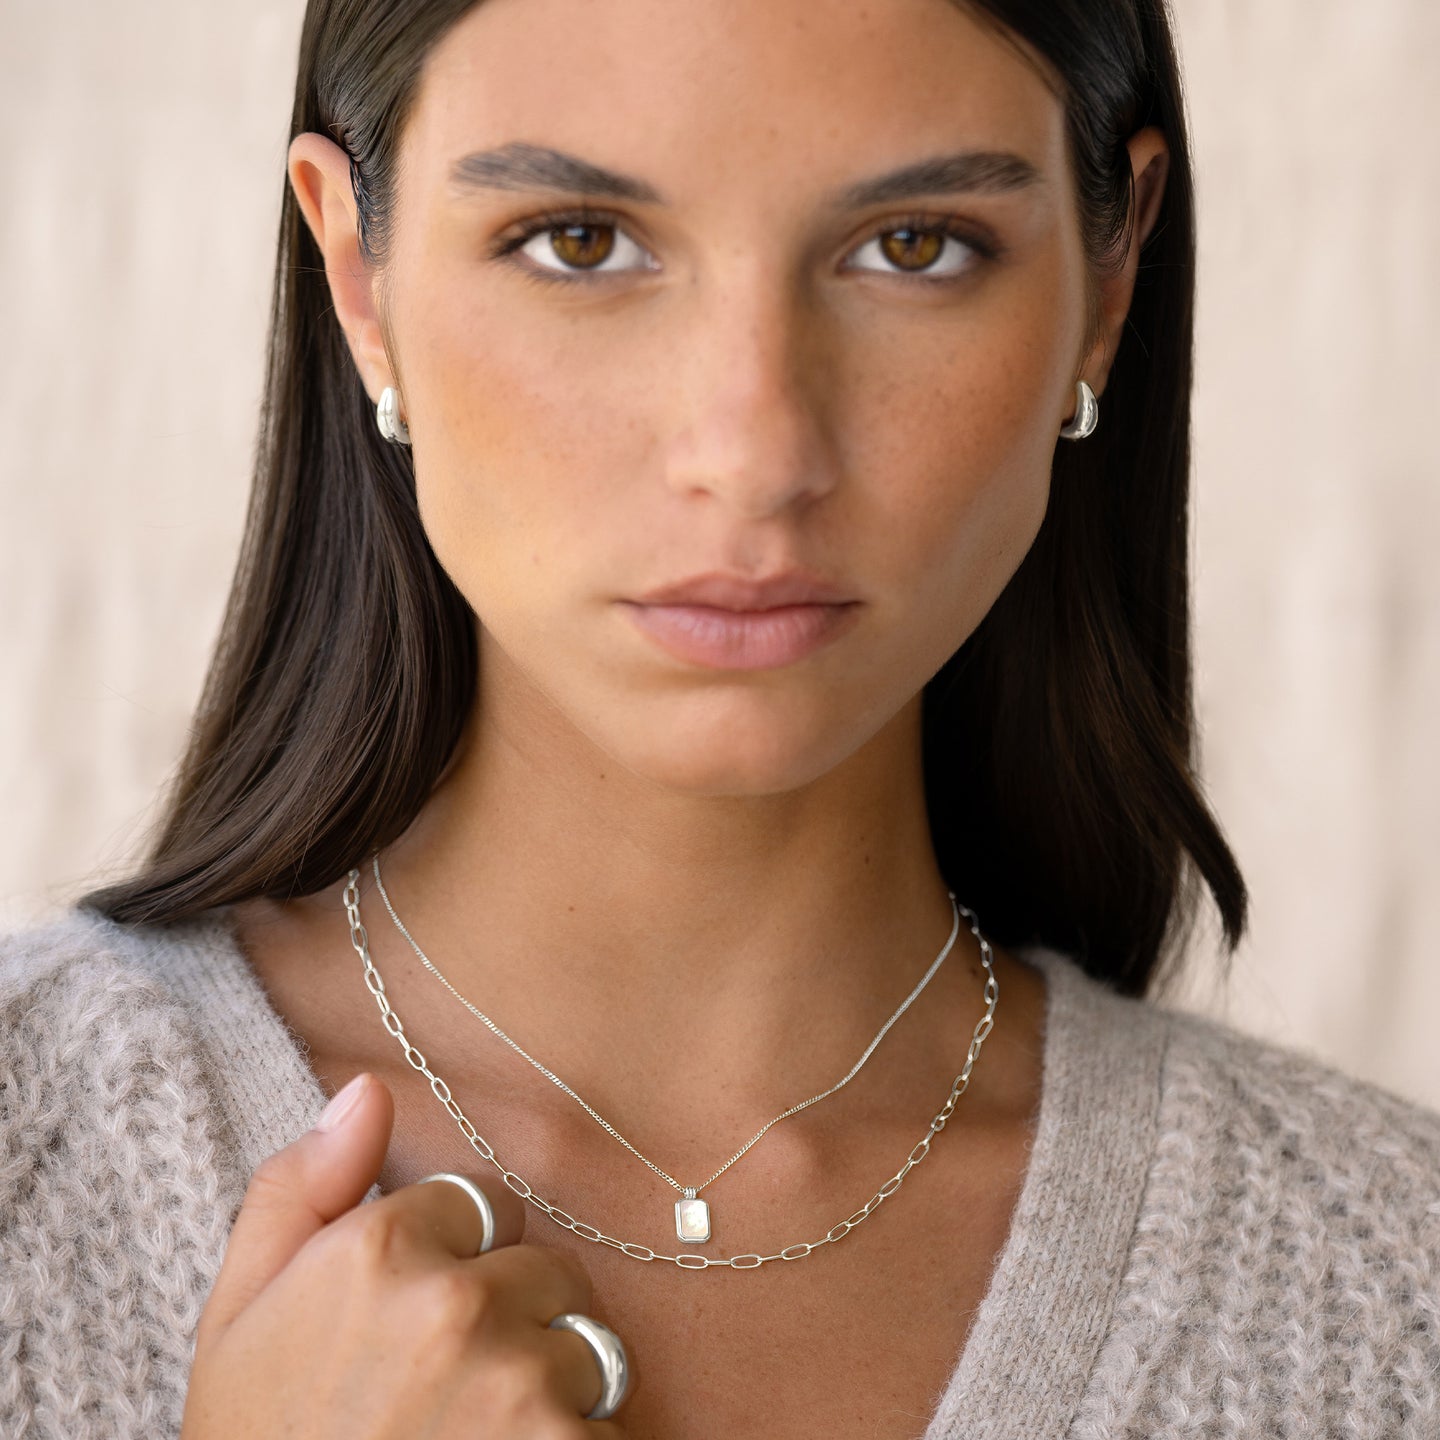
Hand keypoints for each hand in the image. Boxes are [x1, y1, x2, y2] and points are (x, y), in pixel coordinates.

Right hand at [181, 1073, 633, 1437]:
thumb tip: (367, 1092)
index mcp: (377, 1251)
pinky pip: (612, 1424)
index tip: (414, 1325)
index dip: (452, 1264)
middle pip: (541, 1269)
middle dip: (512, 1320)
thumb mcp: (236, 1321)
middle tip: (447, 1394)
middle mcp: (455, 1303)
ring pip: (586, 1343)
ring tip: (479, 1439)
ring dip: (552, 1389)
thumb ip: (299, 1189)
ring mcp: (519, 1381)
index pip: (479, 1204)